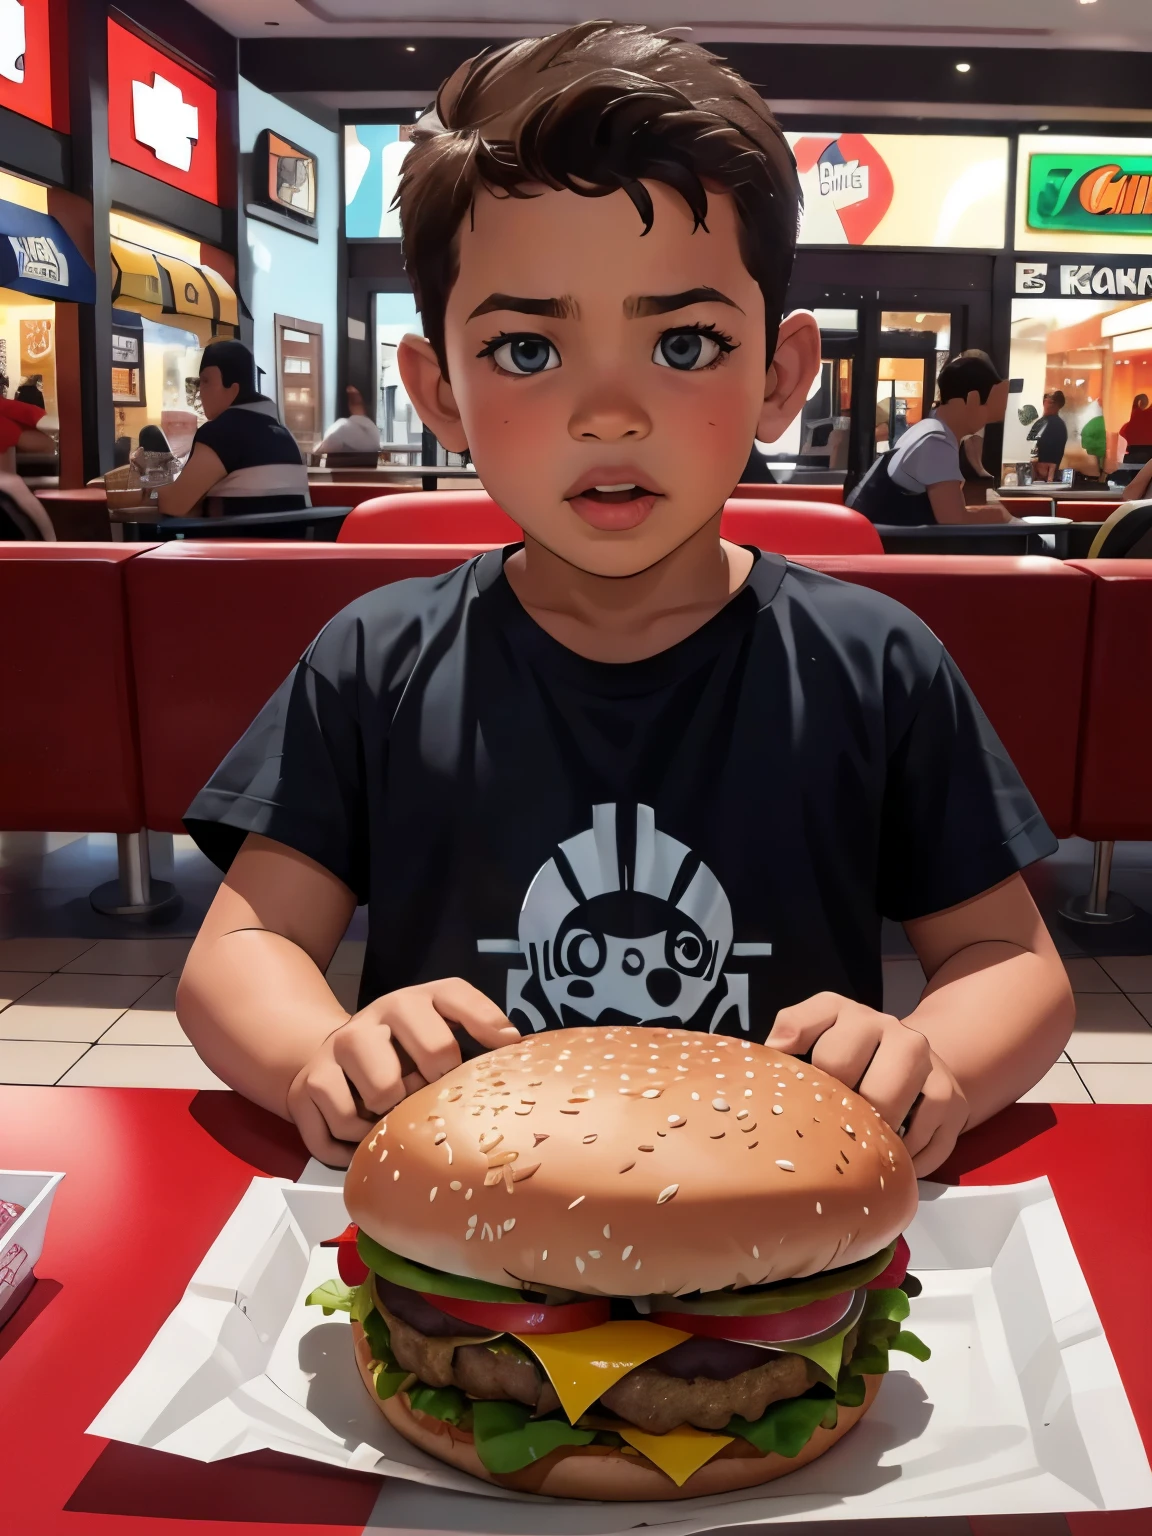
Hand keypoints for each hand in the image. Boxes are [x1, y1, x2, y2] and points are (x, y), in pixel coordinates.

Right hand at [287, 978, 519, 1166]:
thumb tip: (519, 1050)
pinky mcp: (306, 1083)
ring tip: (392, 1115)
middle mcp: (377, 1015)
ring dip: (393, 1118)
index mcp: (416, 999)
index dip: (485, 1024)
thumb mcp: (439, 1029)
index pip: (456, 997)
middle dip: (440, 1084)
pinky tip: (361, 1134)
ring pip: (382, 1094)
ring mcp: (339, 1047)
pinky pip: (339, 1129)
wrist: (333, 1056)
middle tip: (430, 1096)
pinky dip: (353, 1145)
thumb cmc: (402, 1052)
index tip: (505, 1047)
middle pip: (433, 1053)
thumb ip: (476, 1034)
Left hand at [766, 992, 968, 1175]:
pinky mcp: (952, 1099)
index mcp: (851, 1015)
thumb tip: (773, 1051)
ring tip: (859, 1148)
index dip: (814, 1081)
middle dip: (845, 1116)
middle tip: (832, 1130)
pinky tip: (889, 1159)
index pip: (828, 1051)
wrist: (909, 1055)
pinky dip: (905, 1159)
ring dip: (875, 1137)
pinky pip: (928, 1142)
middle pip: (865, 1088)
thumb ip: (792, 1028)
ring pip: (896, 1112)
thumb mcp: (816, 1026)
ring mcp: (929, 1065)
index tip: (804, 1094)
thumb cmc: (848, 1050)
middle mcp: (895, 1033)